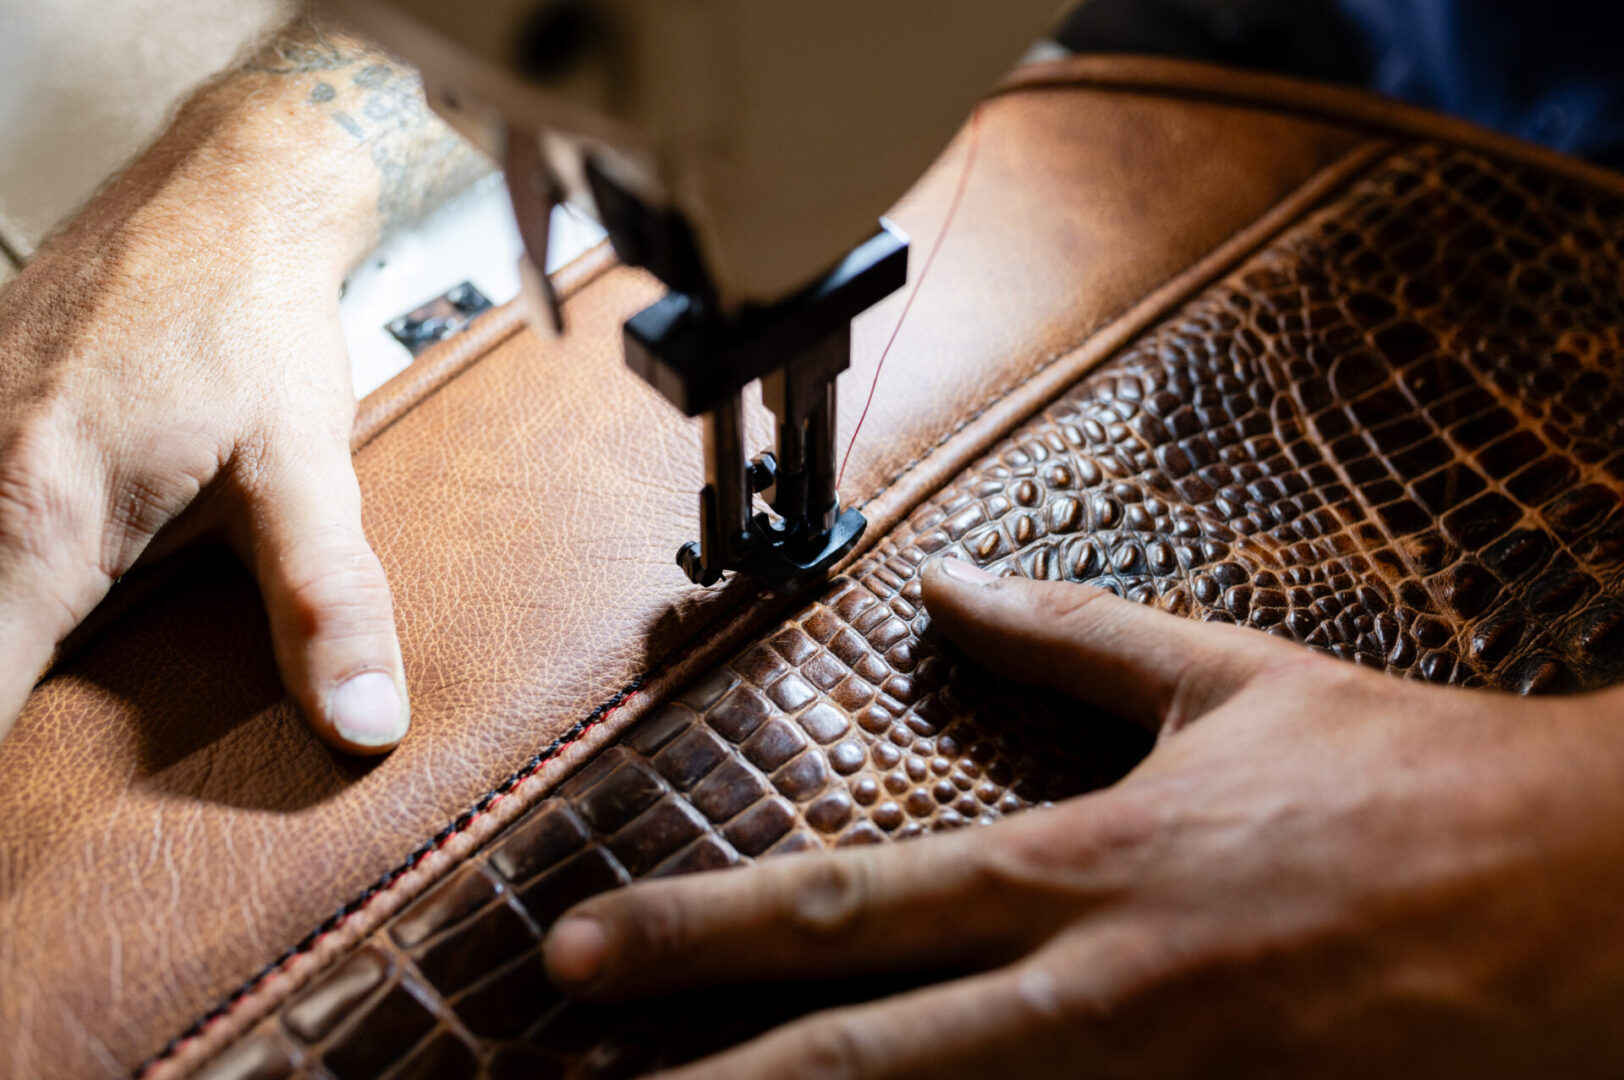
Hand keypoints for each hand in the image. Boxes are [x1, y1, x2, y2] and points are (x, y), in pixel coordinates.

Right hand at [0, 21, 483, 751]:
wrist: (220, 193)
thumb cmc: (252, 321)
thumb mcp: (304, 469)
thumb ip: (327, 603)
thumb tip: (364, 722)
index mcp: (39, 516)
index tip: (16, 851)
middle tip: (35, 770)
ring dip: (3, 644)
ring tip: (43, 687)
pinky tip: (29, 596)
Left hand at [541, 557, 1623, 1077]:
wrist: (1590, 890)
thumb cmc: (1406, 783)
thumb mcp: (1228, 683)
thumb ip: (1076, 640)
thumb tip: (964, 589)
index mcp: (1079, 874)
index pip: (844, 908)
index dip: (698, 933)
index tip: (579, 952)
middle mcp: (1093, 997)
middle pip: (857, 1059)